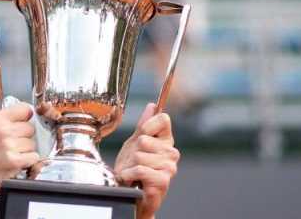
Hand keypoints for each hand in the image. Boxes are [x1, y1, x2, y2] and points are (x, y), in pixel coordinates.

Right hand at [0, 103, 39, 197]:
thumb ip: (5, 121)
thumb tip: (28, 115)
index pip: (25, 109)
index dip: (26, 119)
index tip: (22, 126)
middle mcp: (2, 130)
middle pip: (31, 128)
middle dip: (25, 138)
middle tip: (12, 147)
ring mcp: (8, 145)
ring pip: (33, 144)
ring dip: (26, 152)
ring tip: (11, 157)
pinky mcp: (14, 161)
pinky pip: (34, 157)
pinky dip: (28, 163)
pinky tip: (15, 165)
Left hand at [113, 103, 178, 218]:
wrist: (132, 194)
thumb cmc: (134, 169)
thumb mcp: (135, 144)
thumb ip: (143, 125)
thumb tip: (153, 105)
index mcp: (166, 140)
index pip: (163, 119)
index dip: (147, 125)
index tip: (140, 137)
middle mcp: (171, 152)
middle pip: (144, 139)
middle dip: (132, 152)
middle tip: (133, 162)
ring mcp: (169, 167)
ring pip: (140, 155)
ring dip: (128, 166)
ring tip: (132, 172)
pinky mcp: (163, 181)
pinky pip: (140, 169)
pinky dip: (129, 175)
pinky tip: (131, 179)